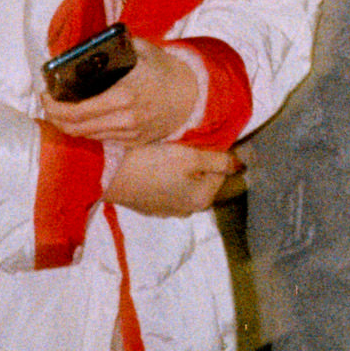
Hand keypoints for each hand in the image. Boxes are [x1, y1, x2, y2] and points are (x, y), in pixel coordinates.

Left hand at [41, 37, 207, 143]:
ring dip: (69, 124)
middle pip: (76, 128)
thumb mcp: (143, 50)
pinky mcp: (134, 143)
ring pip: (86, 136)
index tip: (46, 94)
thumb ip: (116, 46)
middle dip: (55, 117)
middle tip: (49, 103)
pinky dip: (87, 129)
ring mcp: (130, 134)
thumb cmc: (166, 70)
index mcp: (124, 95)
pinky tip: (83, 117)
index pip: (78, 111)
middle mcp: (125, 119)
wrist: (193, 95)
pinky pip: (102, 139)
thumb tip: (87, 44)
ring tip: (62, 109)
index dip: (54, 106)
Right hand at [102, 139, 241, 216]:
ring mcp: (165, 210)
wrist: (109, 174)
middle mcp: (187, 210)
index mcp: (202, 199)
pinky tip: (152, 164)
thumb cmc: (154, 163)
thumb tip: (240, 165)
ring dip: (179, 170)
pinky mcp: (147, 206)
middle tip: (181, 144)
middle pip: (201, 179)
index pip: (221, 171)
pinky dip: (162, 177)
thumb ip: (219, 161)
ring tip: (166, 152)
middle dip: (196, 162)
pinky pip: (163, 188)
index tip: (199, 139)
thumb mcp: (191, 157)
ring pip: (182, 183)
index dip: (214, 152)